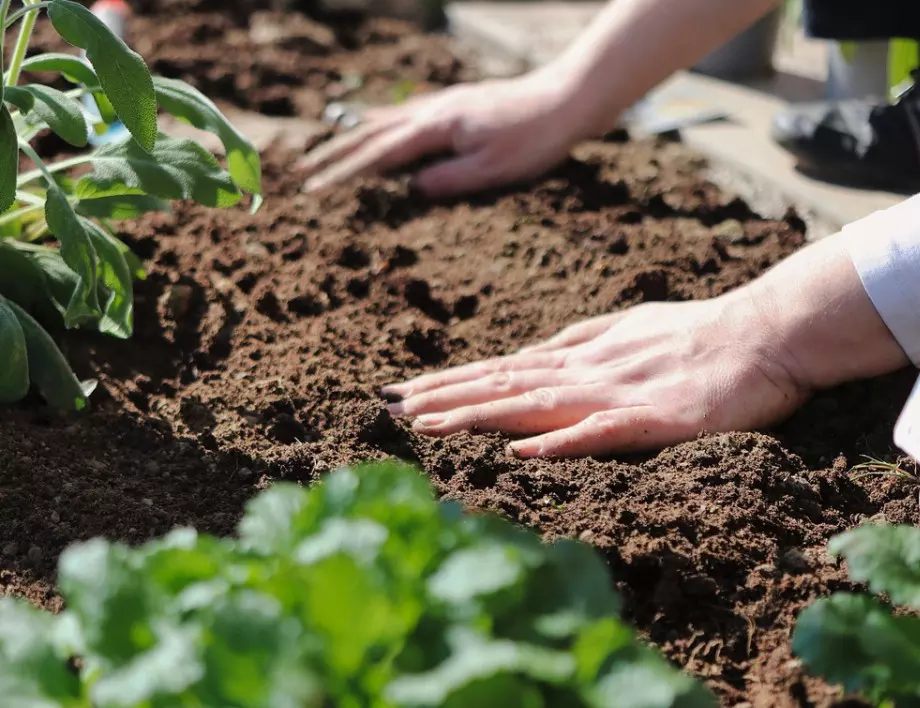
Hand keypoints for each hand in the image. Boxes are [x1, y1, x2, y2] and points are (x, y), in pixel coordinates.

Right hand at [301, 71, 587, 197]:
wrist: (567, 98)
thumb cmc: (534, 138)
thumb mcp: (492, 170)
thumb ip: (448, 180)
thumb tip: (410, 190)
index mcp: (437, 129)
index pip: (378, 155)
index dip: (344, 174)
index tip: (315, 189)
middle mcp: (434, 111)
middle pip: (372, 133)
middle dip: (335, 153)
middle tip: (304, 170)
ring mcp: (444, 104)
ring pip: (387, 120)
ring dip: (353, 137)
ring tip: (328, 149)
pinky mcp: (457, 104)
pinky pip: (407, 113)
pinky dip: (384, 122)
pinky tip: (381, 126)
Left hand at [383, 296, 807, 458]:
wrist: (766, 333)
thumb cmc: (697, 332)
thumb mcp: (626, 330)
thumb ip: (578, 342)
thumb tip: (532, 353)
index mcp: (579, 357)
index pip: (500, 370)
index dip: (449, 382)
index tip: (400, 392)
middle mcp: (586, 372)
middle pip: (502, 385)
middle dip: (442, 397)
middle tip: (385, 407)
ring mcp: (618, 393)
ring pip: (535, 405)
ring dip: (478, 414)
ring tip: (426, 425)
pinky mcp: (657, 419)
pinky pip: (603, 431)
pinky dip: (560, 441)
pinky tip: (521, 451)